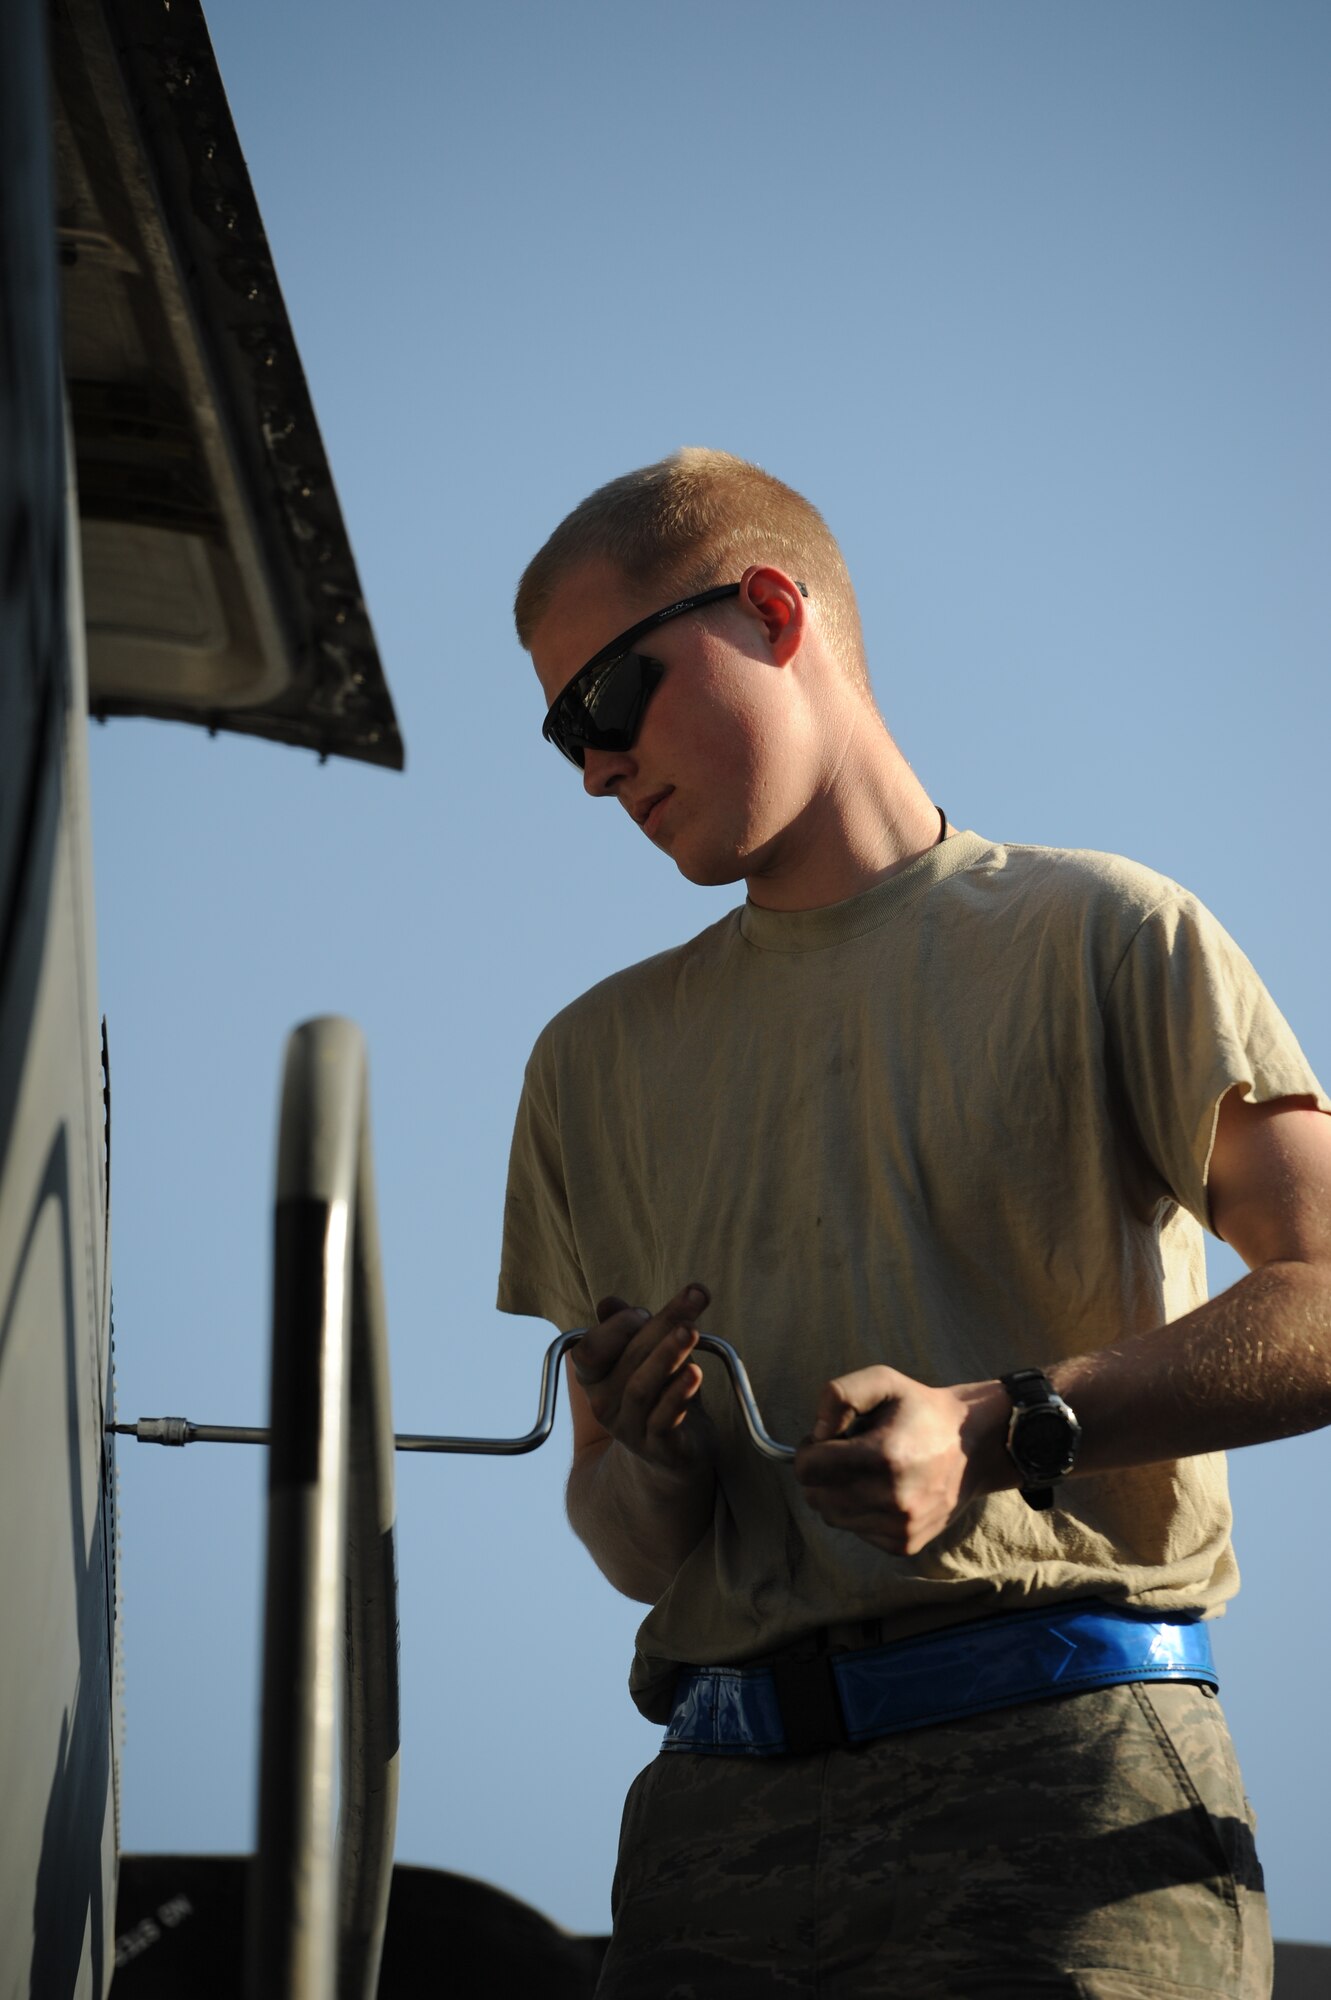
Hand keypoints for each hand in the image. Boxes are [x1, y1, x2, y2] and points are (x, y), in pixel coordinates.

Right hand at [569, 1284, 716, 1475]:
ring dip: (667, 1354)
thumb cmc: (659, 1391)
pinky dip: (678, 1394)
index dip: (617, 1326)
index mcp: (593, 1378)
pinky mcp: (658, 1447)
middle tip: (694, 1299)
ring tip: (691, 1330)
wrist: (674, 1450)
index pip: (590, 1348)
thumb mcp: (646, 1355)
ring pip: (641, 1387)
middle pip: (628, 1358)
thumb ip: (630, 1328)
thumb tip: (609, 1303)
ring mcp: (628, 1428)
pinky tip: (695, 1373)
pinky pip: (663, 1419)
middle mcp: (603, 1404)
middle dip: (662, 1324)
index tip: (646, 1311)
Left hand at [794, 1366, 1009, 1556]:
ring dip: (837, 1495)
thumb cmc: (922, 1410)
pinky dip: (858, 1512)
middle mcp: (893, 1498)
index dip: (808, 1450)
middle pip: (815, 1497)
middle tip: (844, 1455)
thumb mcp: (883, 1380)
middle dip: (819, 1474)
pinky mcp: (905, 1544)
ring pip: (832, 1518)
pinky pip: (856, 1532)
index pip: (808, 1469)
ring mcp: (901, 1526)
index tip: (828, 1440)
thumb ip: (839, 1395)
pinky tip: (881, 1491)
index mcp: (884, 1456)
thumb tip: (817, 1435)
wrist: (975, 1446)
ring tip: (866, 1472)